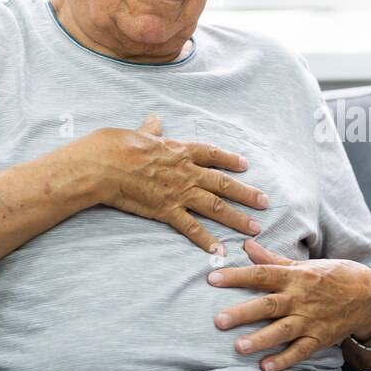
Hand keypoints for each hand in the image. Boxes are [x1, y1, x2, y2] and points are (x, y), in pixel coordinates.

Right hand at [64, 112, 269, 252]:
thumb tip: (154, 119)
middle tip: (265, 202)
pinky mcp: (166, 210)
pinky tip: (219, 251)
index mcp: (180, 150)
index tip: (245, 164)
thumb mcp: (139, 134)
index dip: (230, 159)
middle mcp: (186, 172)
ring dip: (237, 218)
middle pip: (223, 184)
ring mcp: (179, 192)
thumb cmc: (118, 146)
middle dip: (246, 193)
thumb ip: (151, 129)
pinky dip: (206, 240)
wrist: (105, 164)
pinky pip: (191, 227)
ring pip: (215, 207)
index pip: (212, 154)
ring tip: (254, 228)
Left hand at [208, 238, 370, 370]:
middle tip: (219, 320)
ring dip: (260, 340)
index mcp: (295, 277)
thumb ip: (273, 259)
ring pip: (282, 331)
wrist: (370, 295)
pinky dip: (284, 360)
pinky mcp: (319, 338)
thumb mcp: (305, 265)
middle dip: (243, 313)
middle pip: (268, 305)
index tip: (212, 278)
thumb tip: (247, 245)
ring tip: (239, 347)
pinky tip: (265, 367)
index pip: (262, 274)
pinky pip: (300, 351)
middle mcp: (300, 298)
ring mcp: (310, 320)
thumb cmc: (334, 276)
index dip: (236, 276)